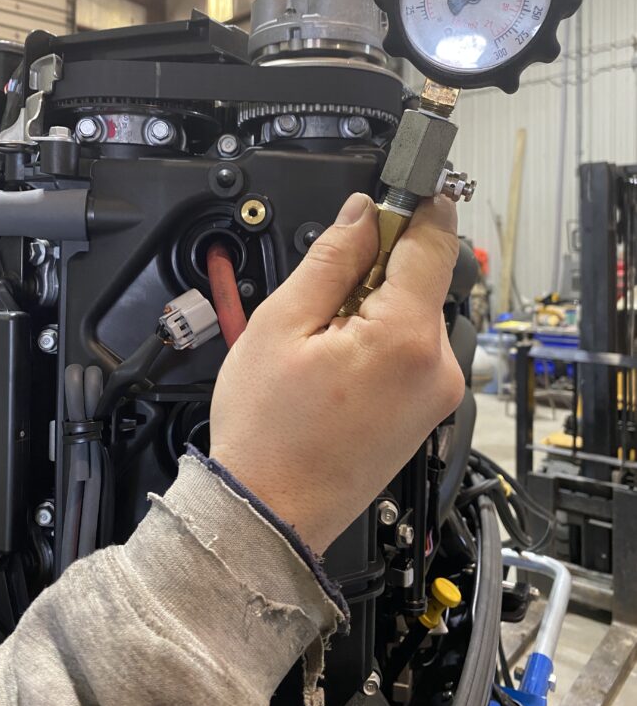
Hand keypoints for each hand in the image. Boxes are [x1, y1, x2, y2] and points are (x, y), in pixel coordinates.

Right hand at [209, 193, 463, 553]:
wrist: (271, 512)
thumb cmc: (268, 434)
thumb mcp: (281, 326)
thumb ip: (331, 260)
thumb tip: (362, 214)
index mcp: (405, 338)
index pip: (434, 240)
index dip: (412, 207)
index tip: (393, 193)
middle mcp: (437, 366)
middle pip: (424, 276)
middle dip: (379, 265)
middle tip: (325, 288)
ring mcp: (437, 392)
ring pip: (416, 312)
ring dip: (375, 304)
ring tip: (324, 338)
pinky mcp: (428, 409)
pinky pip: (414, 348)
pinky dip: (382, 336)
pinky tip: (340, 361)